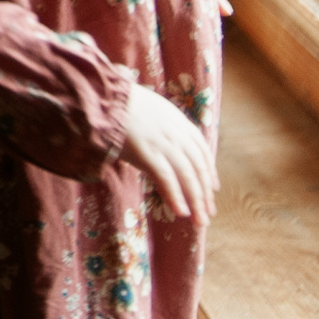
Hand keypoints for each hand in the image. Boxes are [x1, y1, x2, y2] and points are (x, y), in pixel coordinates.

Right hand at [120, 85, 218, 220]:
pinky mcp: (148, 153)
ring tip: (200, 221)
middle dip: (205, 193)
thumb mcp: (151, 108)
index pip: (201, 149)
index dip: (209, 170)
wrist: (105, 97)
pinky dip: (175, 196)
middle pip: (198, 167)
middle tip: (209, 213)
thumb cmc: (120, 102)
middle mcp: (176, 133)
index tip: (213, 188)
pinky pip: (167, 178)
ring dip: (196, 201)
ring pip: (187, 176)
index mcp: (178, 120)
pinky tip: (181, 212)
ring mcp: (163, 144)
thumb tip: (162, 139)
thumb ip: (161, 124)